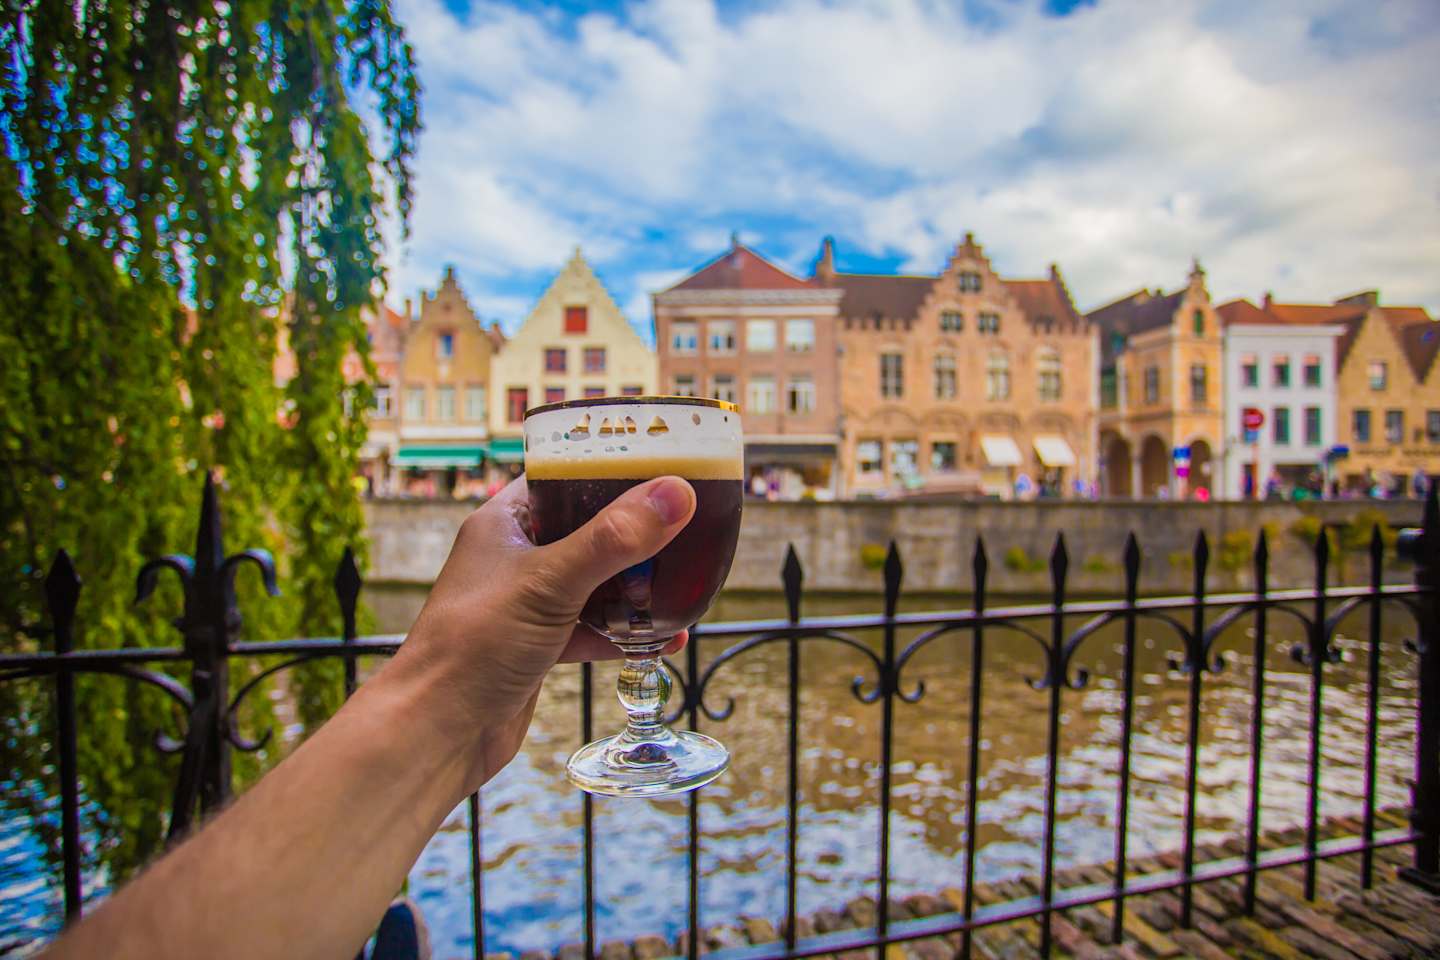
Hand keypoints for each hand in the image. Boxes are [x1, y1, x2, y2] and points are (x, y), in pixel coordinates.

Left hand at [381, 473, 696, 797]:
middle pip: (586, 528)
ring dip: (635, 584)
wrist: (438, 733)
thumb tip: (674, 495)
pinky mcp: (540, 646)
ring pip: (594, 581)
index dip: (608, 468)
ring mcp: (528, 603)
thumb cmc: (471, 648)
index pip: (562, 476)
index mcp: (505, 523)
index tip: (660, 463)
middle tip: (686, 522)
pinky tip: (665, 637)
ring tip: (684, 578)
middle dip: (635, 531)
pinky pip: (592, 627)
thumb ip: (614, 540)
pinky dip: (625, 632)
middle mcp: (516, 556)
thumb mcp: (550, 583)